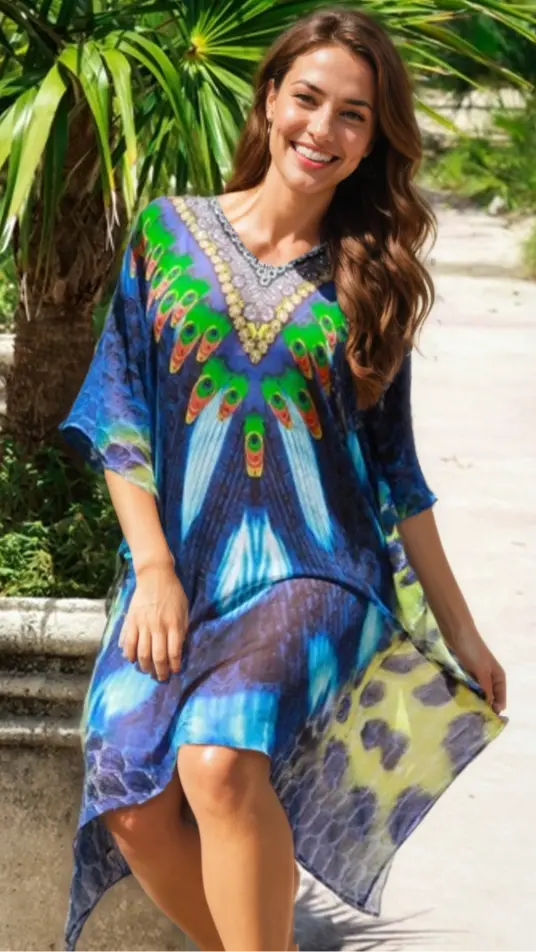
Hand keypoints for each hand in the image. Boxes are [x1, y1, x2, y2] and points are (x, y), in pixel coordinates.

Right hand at [119, 561, 188, 680]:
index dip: (174, 665)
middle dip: (160, 671)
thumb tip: (178, 648)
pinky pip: (129, 642)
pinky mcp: (132, 620)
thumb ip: (182, 629)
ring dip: (145, 666)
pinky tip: (133, 660)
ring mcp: (143, 624)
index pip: (174, 651)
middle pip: (158, 656)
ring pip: (142, 652)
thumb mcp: (184, 610)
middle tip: (161, 677)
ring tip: (148, 671)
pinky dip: (130, 654)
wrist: (155, 576)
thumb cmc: (173, 593)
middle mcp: (158, 626)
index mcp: (174, 623)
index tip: (175, 671)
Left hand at [446, 627, 506, 714]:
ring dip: (471, 701)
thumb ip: (486, 689)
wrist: (456, 632)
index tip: (482, 720)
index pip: (500, 701)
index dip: (493, 710)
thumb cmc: (472, 650)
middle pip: (488, 699)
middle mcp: (489, 679)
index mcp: (498, 678)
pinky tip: (456, 701)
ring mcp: (476, 676)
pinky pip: (465, 688)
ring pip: (475, 694)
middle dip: (481, 707)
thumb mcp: (482, 671)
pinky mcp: (463, 673)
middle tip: (471, 718)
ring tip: (462, 712)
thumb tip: (489, 708)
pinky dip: (463, 694)